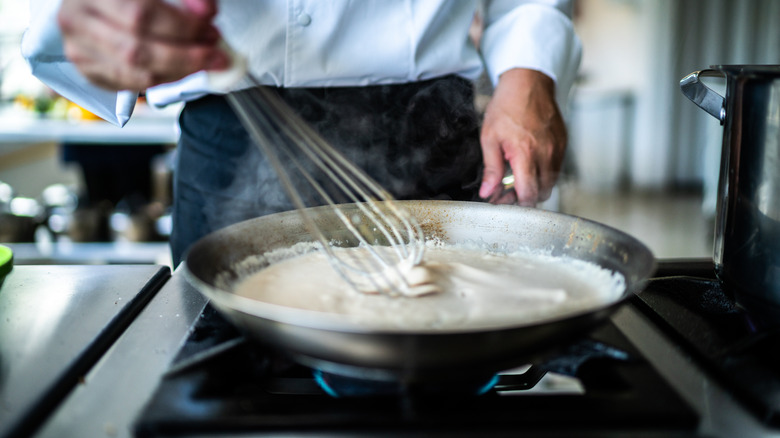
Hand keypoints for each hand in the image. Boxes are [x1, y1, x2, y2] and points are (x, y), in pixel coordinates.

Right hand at [57, 0, 228, 90]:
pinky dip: (163, 80)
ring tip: (204, 61)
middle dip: (185, 56)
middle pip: (137, 49)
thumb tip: (207, 12)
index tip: (210, 26)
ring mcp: (78, 49)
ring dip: (179, 71)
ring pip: (135, 73)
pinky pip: (131, 85)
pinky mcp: (87, 71)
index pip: (141, 14)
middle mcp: (76, 19)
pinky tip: (182, 69)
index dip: (182, 25)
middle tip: (215, 53)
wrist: (94, 3)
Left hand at [479, 68, 566, 205]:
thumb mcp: (490, 138)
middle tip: (508, 188)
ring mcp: (558, 149)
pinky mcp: (563, 144)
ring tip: (518, 175)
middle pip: (541, 193)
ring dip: (535, 185)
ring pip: (551, 183)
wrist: (529, 82)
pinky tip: (530, 162)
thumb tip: (488, 193)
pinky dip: (544, 172)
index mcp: (525, 153)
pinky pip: (557, 169)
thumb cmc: (507, 106)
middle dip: (524, 196)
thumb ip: (491, 169)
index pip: (528, 194)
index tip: (503, 199)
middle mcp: (546, 154)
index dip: (515, 203)